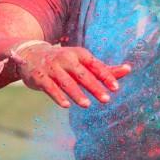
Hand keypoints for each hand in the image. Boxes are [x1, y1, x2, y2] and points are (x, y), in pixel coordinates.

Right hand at [14, 44, 130, 108]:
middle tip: (106, 100)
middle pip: (82, 74)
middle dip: (94, 87)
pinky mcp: (40, 77)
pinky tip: (66, 105)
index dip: (106, 76)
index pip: (95, 65)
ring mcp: (52, 68)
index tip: (115, 88)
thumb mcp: (82, 61)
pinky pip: (50, 88)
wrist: (31, 54)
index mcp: (79, 54)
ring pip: (66, 82)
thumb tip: (128, 69)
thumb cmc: (63, 61)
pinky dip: (58, 96)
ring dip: (77, 93)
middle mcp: (66, 59)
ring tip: (87, 104)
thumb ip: (104, 68)